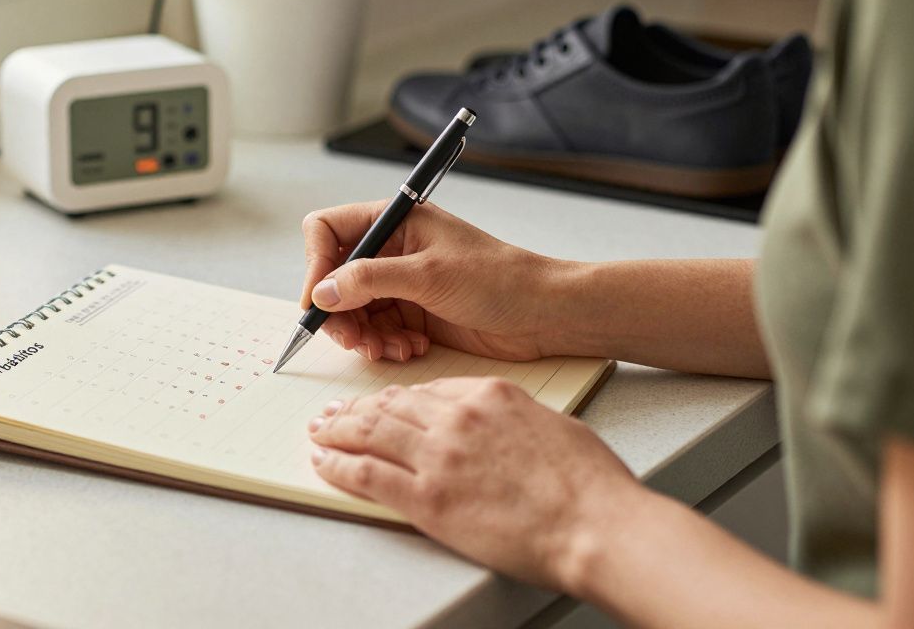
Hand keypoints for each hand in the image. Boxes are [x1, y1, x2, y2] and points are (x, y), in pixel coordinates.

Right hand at [299, 201, 569, 361]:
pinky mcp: (411, 312)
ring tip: (389, 349)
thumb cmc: (499, 279)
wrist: (542, 314)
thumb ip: (370, 280)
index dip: (316, 265)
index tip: (319, 301)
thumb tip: (324, 292)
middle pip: (333, 278)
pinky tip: (410, 348)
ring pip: (352, 310)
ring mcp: (400, 282)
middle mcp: (391, 249)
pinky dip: (385, 344)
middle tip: (354, 340)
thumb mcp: (429, 275)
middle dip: (339, 312)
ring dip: (364, 335)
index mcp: (393, 221)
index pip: (327, 231)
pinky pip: (376, 330)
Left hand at [307, 376, 643, 590]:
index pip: (428, 390)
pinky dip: (339, 465)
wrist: (594, 524)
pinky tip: (324, 461)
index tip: (383, 402)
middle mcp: (458, 418)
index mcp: (491, 395)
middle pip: (391, 405)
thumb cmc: (589, 484)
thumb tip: (500, 427)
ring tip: (319, 431)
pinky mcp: (428, 498)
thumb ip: (515, 420)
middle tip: (334, 411)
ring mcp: (439, 457)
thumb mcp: (553, 426)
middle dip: (357, 409)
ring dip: (338, 430)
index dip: (397, 397)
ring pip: (371, 432)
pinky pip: (367, 473)